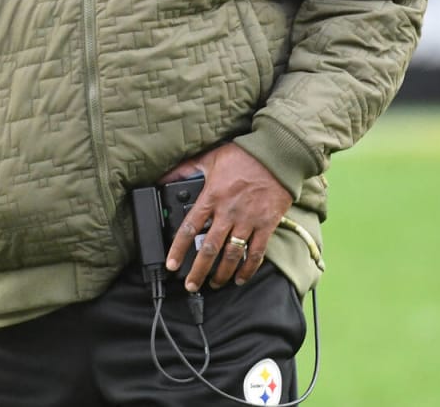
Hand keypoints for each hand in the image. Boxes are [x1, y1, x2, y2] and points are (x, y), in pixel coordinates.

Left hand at [160, 143, 292, 292]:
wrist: (276, 154)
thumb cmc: (243, 155)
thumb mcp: (209, 158)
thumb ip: (186, 170)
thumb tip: (163, 177)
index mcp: (212, 197)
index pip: (190, 227)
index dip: (178, 249)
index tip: (171, 264)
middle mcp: (228, 212)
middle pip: (209, 248)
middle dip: (198, 270)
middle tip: (191, 285)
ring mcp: (248, 220)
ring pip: (232, 254)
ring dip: (221, 273)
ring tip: (214, 284)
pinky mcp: (267, 225)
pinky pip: (256, 252)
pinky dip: (248, 268)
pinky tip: (240, 278)